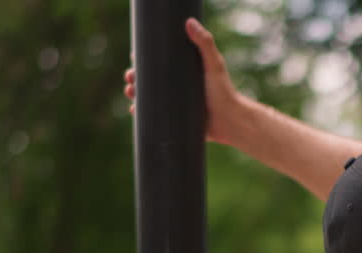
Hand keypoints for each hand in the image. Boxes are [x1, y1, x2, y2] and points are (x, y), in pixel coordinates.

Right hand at [123, 18, 245, 145]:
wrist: (231, 123)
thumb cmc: (225, 93)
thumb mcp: (213, 65)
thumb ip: (204, 43)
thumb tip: (190, 22)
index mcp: (184, 72)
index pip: (161, 61)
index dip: (145, 59)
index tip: (134, 57)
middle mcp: (179, 86)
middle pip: (150, 79)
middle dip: (135, 77)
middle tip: (129, 78)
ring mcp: (177, 103)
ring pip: (150, 97)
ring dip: (135, 94)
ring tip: (130, 93)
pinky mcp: (176, 119)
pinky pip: (155, 116)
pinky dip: (143, 113)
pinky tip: (134, 111)